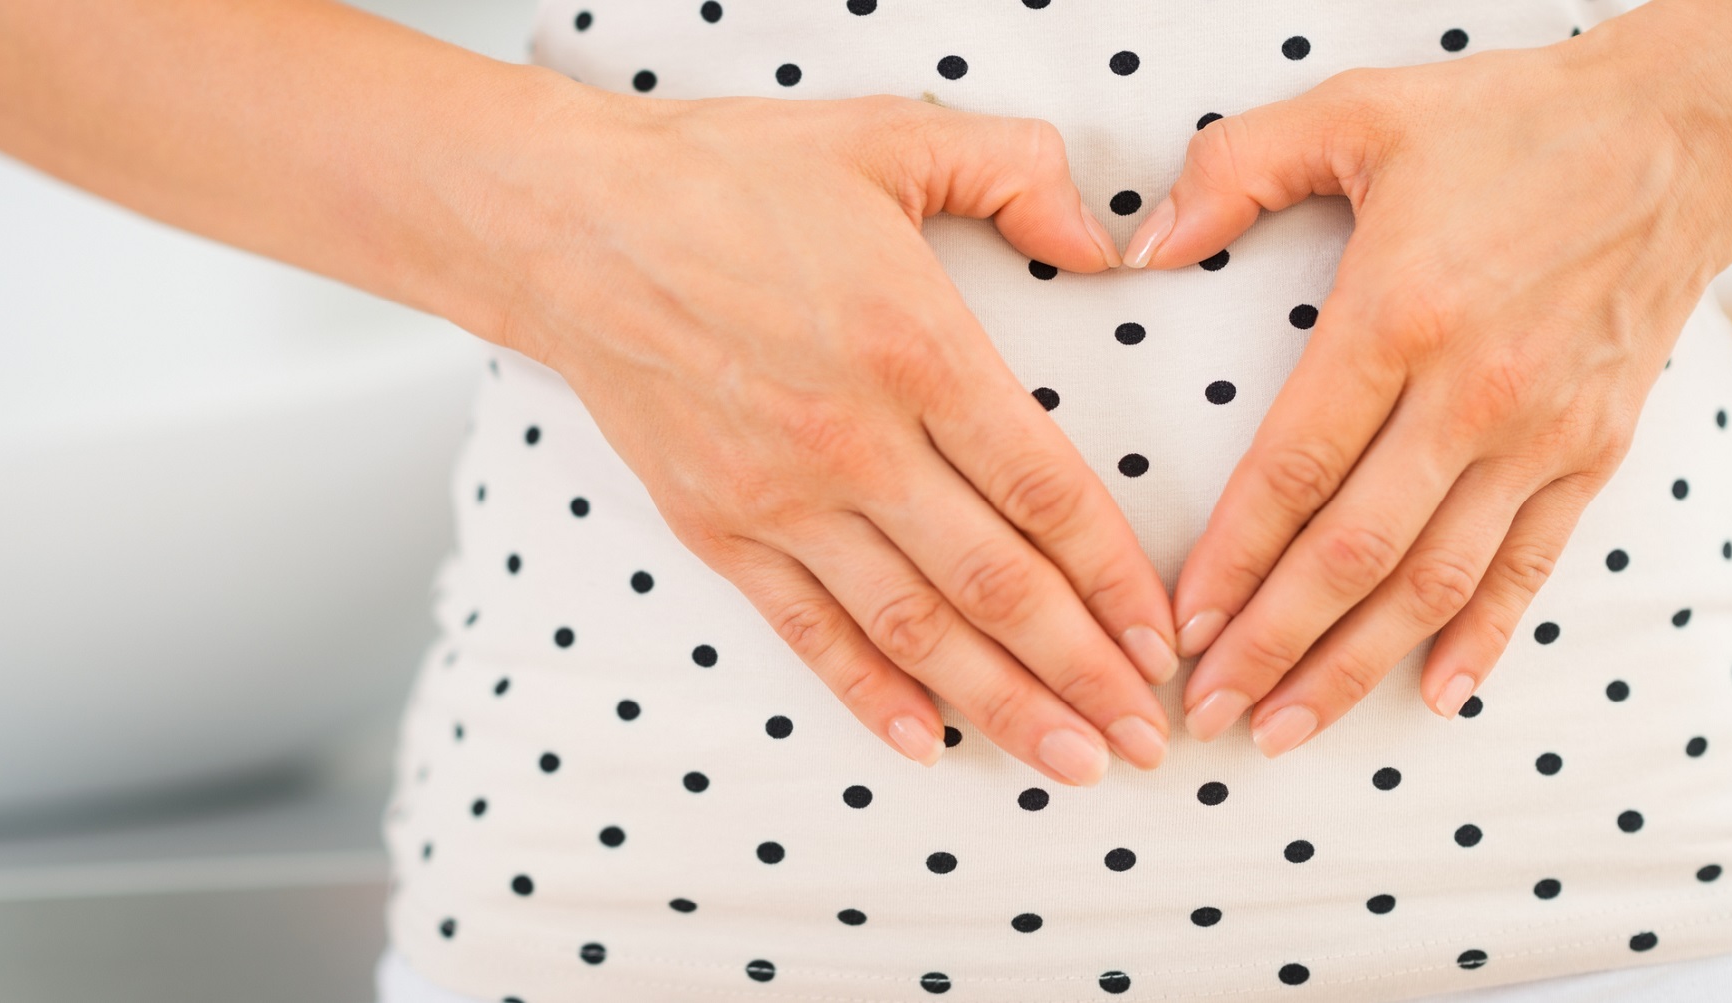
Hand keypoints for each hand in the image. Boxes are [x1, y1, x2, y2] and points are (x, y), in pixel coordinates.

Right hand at [499, 81, 1180, 783]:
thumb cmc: (726, 178)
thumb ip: (1017, 171)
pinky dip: (869, 693)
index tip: (1162, 635)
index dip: (1115, 577)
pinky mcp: (717, 528)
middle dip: (1084, 671)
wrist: (570, 226)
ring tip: (1071, 760)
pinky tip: (926, 741)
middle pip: (996, 583)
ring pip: (914, 627)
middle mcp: (854, 443)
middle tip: (1147, 737)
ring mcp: (780, 498)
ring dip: (1002, 704)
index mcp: (915, 348)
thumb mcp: (889, 136)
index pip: (1045, 490)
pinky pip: (807, 631)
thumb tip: (1100, 238)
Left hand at [1117, 13, 1731, 756]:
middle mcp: (1471, 392)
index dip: (1231, 559)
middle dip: (1273, 645)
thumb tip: (1140, 246)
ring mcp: (1540, 432)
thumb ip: (1235, 169)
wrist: (1676, 134)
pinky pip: (1530, 565)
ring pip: (1435, 581)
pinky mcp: (1592, 450)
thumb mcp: (1355, 112)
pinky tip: (1436, 693)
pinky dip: (1484, 636)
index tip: (1180, 626)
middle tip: (1207, 713)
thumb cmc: (1506, 123)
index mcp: (1398, 315)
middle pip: (1354, 552)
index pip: (1294, 468)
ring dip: (1356, 665)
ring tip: (1286, 727)